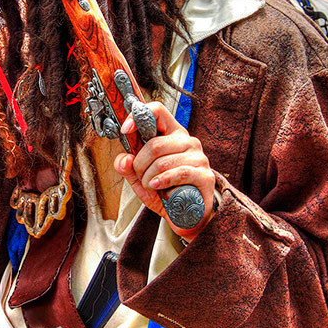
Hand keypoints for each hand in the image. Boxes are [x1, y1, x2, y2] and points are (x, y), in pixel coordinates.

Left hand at [113, 102, 215, 238]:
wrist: (186, 216)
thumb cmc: (165, 192)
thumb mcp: (140, 179)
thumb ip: (129, 168)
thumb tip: (123, 159)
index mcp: (172, 135)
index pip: (158, 111)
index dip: (138, 116)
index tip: (125, 130)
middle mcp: (188, 142)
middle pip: (155, 144)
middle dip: (140, 164)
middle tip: (140, 177)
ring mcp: (199, 158)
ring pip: (163, 161)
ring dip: (149, 178)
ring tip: (151, 186)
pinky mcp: (204, 175)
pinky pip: (178, 173)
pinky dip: (163, 181)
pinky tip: (158, 188)